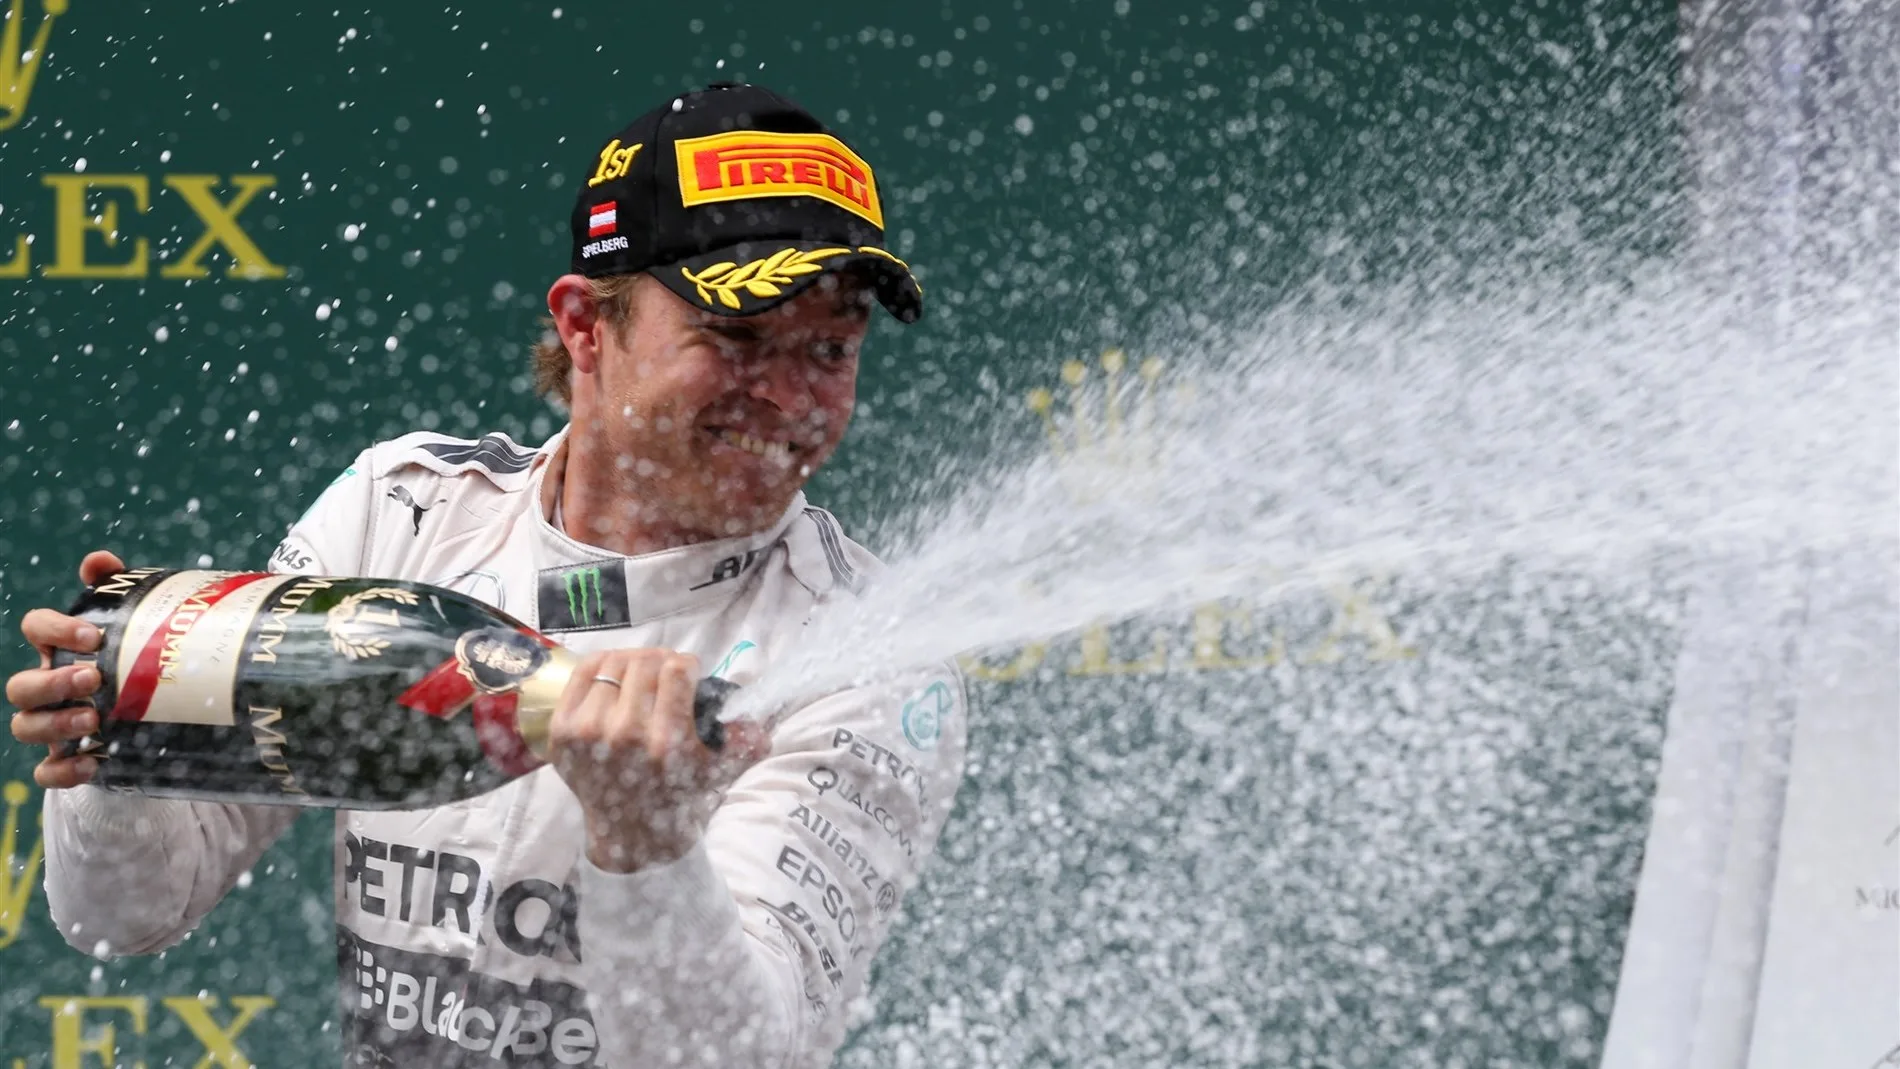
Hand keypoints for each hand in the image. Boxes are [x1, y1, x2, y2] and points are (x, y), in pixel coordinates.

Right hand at [7, 550, 123, 788]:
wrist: (149, 718)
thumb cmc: (131, 660)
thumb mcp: (130, 625)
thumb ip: (115, 590)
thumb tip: (99, 560)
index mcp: (58, 649)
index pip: (35, 628)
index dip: (54, 629)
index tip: (93, 636)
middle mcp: (46, 687)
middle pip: (20, 685)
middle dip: (51, 682)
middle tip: (94, 678)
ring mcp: (50, 725)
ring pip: (25, 726)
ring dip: (55, 722)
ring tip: (96, 717)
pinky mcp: (65, 760)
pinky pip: (46, 772)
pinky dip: (64, 770)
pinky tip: (93, 762)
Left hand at [549, 648, 770, 872]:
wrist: (630, 830)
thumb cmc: (678, 792)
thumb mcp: (717, 768)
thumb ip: (745, 742)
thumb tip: (762, 727)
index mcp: (666, 742)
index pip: (677, 670)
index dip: (689, 665)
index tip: (690, 675)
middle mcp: (624, 734)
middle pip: (646, 663)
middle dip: (662, 661)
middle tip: (666, 672)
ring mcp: (587, 731)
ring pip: (614, 664)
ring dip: (633, 661)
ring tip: (642, 673)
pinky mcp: (561, 730)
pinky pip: (583, 673)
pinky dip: (602, 665)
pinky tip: (616, 674)